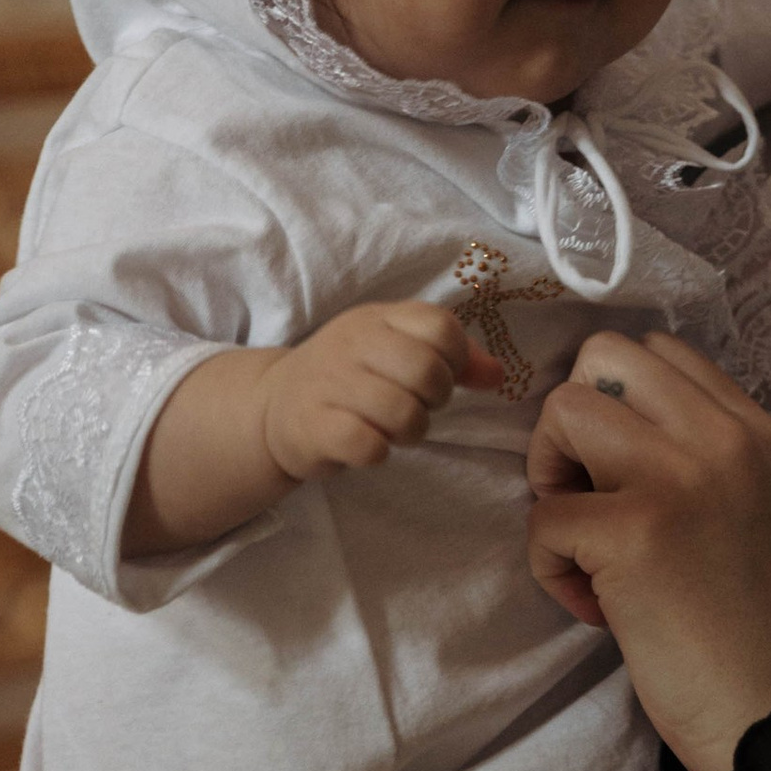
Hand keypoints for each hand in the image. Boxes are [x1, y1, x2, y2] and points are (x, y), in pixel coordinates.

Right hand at [263, 301, 491, 484]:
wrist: (274, 407)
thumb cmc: (350, 377)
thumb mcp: (395, 351)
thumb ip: (452, 359)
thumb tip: (497, 376)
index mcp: (377, 317)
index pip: (440, 326)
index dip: (455, 359)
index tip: (440, 375)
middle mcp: (351, 342)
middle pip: (427, 371)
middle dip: (435, 400)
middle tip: (418, 407)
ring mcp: (328, 382)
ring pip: (403, 412)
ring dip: (410, 431)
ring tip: (393, 429)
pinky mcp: (313, 426)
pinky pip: (369, 445)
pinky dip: (378, 452)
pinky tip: (368, 446)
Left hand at [526, 332, 770, 770]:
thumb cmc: (755, 627)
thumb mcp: (751, 508)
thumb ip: (698, 455)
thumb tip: (602, 430)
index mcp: (754, 429)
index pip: (657, 351)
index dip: (615, 403)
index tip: (621, 472)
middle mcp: (722, 436)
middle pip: (600, 358)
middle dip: (571, 425)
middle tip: (589, 499)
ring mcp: (679, 476)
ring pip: (562, 412)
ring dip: (551, 480)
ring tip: (585, 543)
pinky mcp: (634, 531)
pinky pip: (543, 515)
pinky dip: (550, 565)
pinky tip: (597, 608)